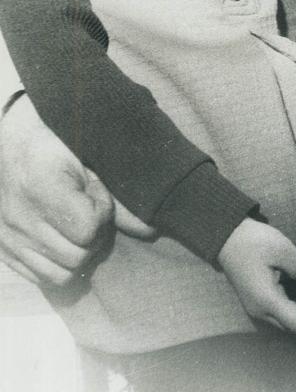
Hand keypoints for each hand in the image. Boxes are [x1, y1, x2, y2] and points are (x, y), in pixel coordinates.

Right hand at [0, 95, 119, 284]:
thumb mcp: (88, 159)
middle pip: (78, 256)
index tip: (95, 193)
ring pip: (63, 274)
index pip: (88, 229)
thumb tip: (151, 230)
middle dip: (94, 237)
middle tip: (89, 211)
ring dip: (79, 253)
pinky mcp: (3, 251)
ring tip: (76, 226)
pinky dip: (59, 265)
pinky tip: (62, 239)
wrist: (11, 147)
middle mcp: (21, 218)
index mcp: (43, 188)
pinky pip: (42, 278)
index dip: (101, 212)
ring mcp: (9, 238)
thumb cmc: (57, 146)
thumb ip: (117, 194)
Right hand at [217, 218, 295, 333]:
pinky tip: (294, 286)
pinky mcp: (254, 301)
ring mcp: (255, 308)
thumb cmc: (252, 242)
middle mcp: (259, 311)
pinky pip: (275, 311)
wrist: (228, 236)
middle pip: (290, 326)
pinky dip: (287, 304)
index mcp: (266, 301)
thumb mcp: (282, 248)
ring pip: (283, 320)